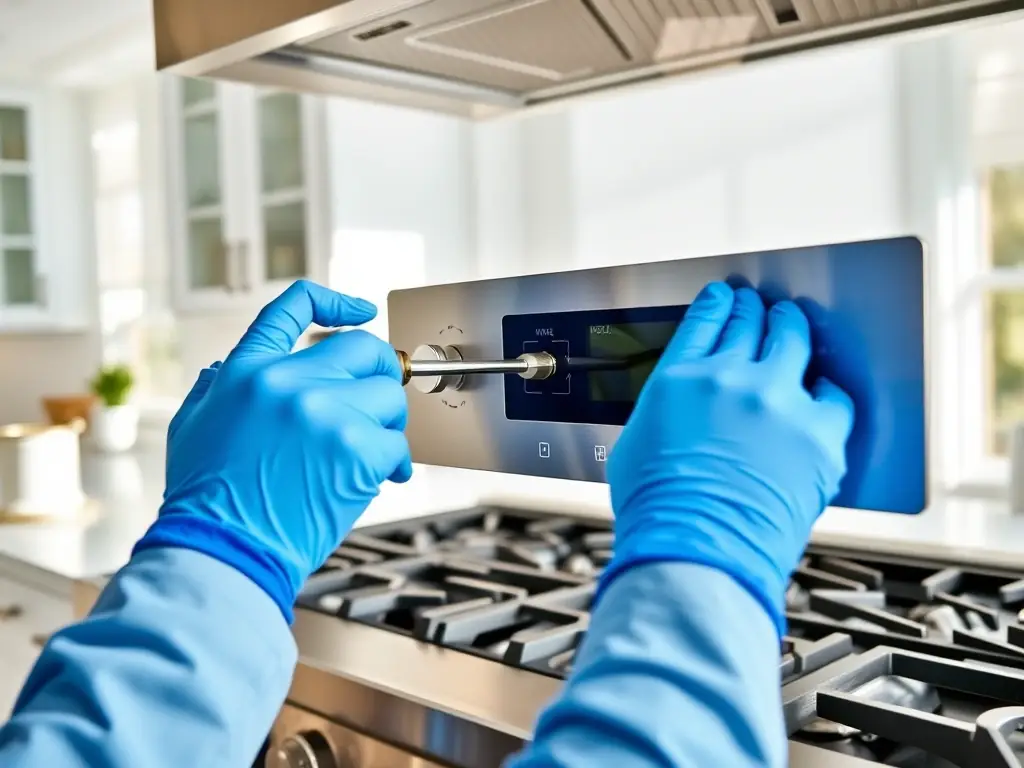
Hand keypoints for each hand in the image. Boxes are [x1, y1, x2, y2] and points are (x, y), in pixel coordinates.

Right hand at [134, 280, 411, 620]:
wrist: (224, 553)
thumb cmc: (206, 502)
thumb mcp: (191, 427)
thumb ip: (216, 389)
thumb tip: (227, 369)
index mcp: (247, 370)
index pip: (295, 306)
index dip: (335, 301)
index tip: (361, 310)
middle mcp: (286, 381)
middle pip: (364, 348)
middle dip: (382, 372)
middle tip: (381, 401)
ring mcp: (323, 412)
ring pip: (389, 395)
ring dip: (389, 424)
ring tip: (373, 452)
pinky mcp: (355, 449)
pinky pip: (397, 443)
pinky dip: (396, 463)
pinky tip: (381, 478)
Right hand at [601, 282, 853, 635]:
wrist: (696, 552)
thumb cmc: (659, 512)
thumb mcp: (636, 444)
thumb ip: (664, 411)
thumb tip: (679, 410)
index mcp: (679, 378)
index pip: (705, 318)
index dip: (718, 302)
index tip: (725, 298)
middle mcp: (729, 378)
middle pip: (751, 321)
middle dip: (757, 310)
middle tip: (762, 309)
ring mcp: (778, 401)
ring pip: (794, 340)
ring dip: (792, 329)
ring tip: (794, 328)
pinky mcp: (818, 433)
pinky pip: (835, 394)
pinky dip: (827, 390)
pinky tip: (823, 391)